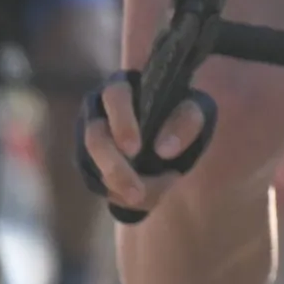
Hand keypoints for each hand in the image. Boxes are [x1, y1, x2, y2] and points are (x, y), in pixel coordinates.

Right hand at [79, 75, 216, 223]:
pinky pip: (96, 181)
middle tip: (138, 192)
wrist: (170, 134)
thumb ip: (186, 122)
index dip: (121, 122)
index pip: (114, 95)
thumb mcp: (196, 111)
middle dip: (115, 168)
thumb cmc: (181, 112)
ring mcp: (88, 137)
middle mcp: (98, 109)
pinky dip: (117, 193)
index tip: (135, 149)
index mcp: (124, 85)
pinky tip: (141, 197)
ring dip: (118, 185)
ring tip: (144, 196)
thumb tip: (164, 150)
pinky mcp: (87, 161)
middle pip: (95, 138)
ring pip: (92, 165)